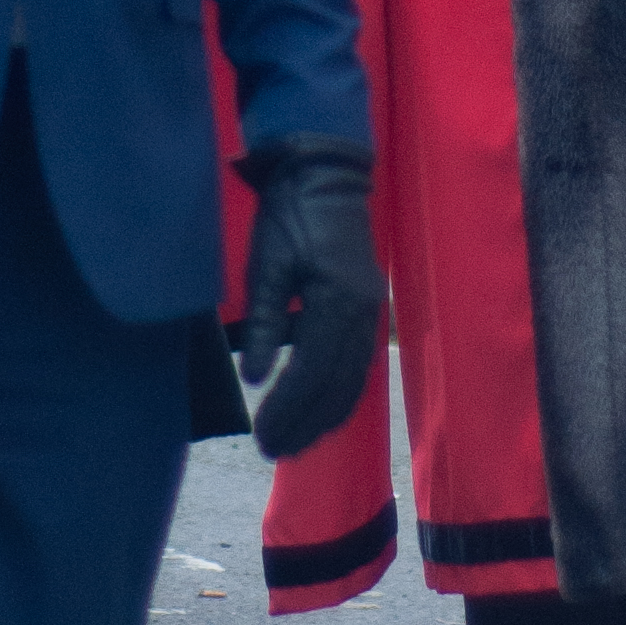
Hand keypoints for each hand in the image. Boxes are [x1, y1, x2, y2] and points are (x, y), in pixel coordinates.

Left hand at [235, 138, 380, 464]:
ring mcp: (370, 309)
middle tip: (273, 451)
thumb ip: (263, 321)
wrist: (326, 173)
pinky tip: (324, 410)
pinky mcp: (368, 305)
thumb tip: (255, 378)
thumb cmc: (289, 213)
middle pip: (336, 384)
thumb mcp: (266, 263)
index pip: (312, 372)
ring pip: (353, 379)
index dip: (288, 409)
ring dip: (325, 416)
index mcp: (337, 300)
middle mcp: (362, 312)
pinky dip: (342, 393)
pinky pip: (359, 362)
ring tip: (296, 443)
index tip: (262, 437)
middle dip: (305, 422)